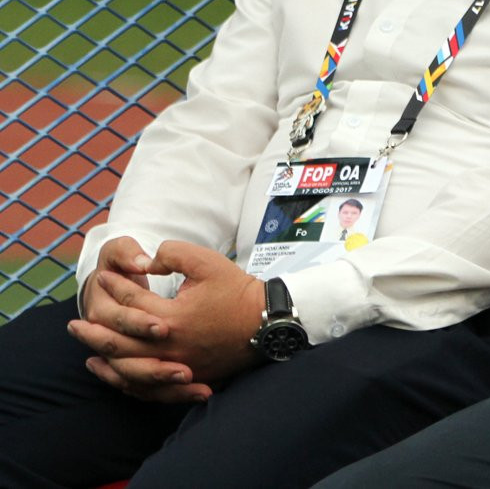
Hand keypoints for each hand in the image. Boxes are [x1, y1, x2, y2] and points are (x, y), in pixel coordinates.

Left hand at [69, 240, 263, 396]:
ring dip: (102, 356)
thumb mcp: (207, 262)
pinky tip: (111, 370)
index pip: (131, 302)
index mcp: (170, 318)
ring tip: (86, 347)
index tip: (104, 276)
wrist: (266, 321)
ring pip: (127, 367)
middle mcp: (168, 346)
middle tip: (73, 324)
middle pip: (118, 341)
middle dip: (94, 329)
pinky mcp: (186, 377)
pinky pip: (146, 386)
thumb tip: (148, 259)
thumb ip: (173, 253)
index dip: (116, 285)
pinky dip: (124, 379)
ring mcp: (176, 365)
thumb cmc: (237, 291)